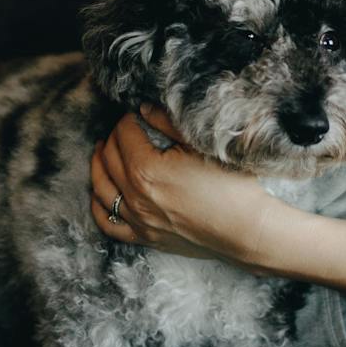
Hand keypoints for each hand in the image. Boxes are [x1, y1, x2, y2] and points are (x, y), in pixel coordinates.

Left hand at [90, 105, 273, 261]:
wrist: (247, 230)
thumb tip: (143, 109)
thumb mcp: (201, 144)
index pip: (124, 134)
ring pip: (102, 189)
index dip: (129, 119)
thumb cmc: (231, 185)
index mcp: (146, 169)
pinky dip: (99, 207)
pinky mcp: (145, 238)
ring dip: (98, 166)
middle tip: (124, 129)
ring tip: (102, 151)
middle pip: (110, 158)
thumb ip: (168, 122)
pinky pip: (108, 224)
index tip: (136, 114)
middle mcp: (135, 196)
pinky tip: (100, 194)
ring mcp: (138, 220)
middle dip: (113, 138)